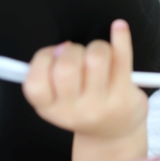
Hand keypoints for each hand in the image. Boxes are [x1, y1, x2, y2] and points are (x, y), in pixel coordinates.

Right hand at [22, 19, 146, 141]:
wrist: (115, 133)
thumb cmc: (85, 107)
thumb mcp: (59, 100)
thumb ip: (49, 75)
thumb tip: (58, 48)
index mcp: (50, 109)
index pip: (35, 82)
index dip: (43, 58)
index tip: (56, 53)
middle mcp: (74, 110)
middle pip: (66, 65)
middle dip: (73, 50)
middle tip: (80, 55)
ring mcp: (101, 104)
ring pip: (96, 57)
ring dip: (97, 46)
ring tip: (101, 55)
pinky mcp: (124, 95)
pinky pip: (123, 57)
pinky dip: (121, 37)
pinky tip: (119, 27)